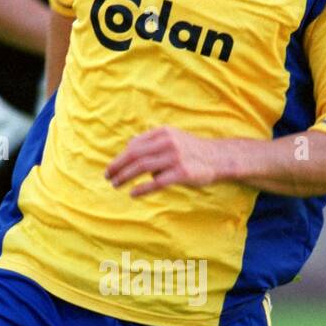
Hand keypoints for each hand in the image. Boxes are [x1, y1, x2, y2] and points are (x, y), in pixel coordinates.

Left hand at [105, 126, 226, 197]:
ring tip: (116, 184)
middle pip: (135, 154)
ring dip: (125, 176)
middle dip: (118, 166)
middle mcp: (168, 142)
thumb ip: (152, 141)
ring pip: (142, 167)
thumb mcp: (172, 138)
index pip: (135, 145)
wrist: (218, 159)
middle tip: (107, 176)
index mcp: (163, 133)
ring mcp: (175, 157)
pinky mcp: (182, 173)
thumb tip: (130, 143)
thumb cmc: (191, 151)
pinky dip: (143, 188)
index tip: (112, 168)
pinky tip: (133, 193)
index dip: (120, 157)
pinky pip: (157, 182)